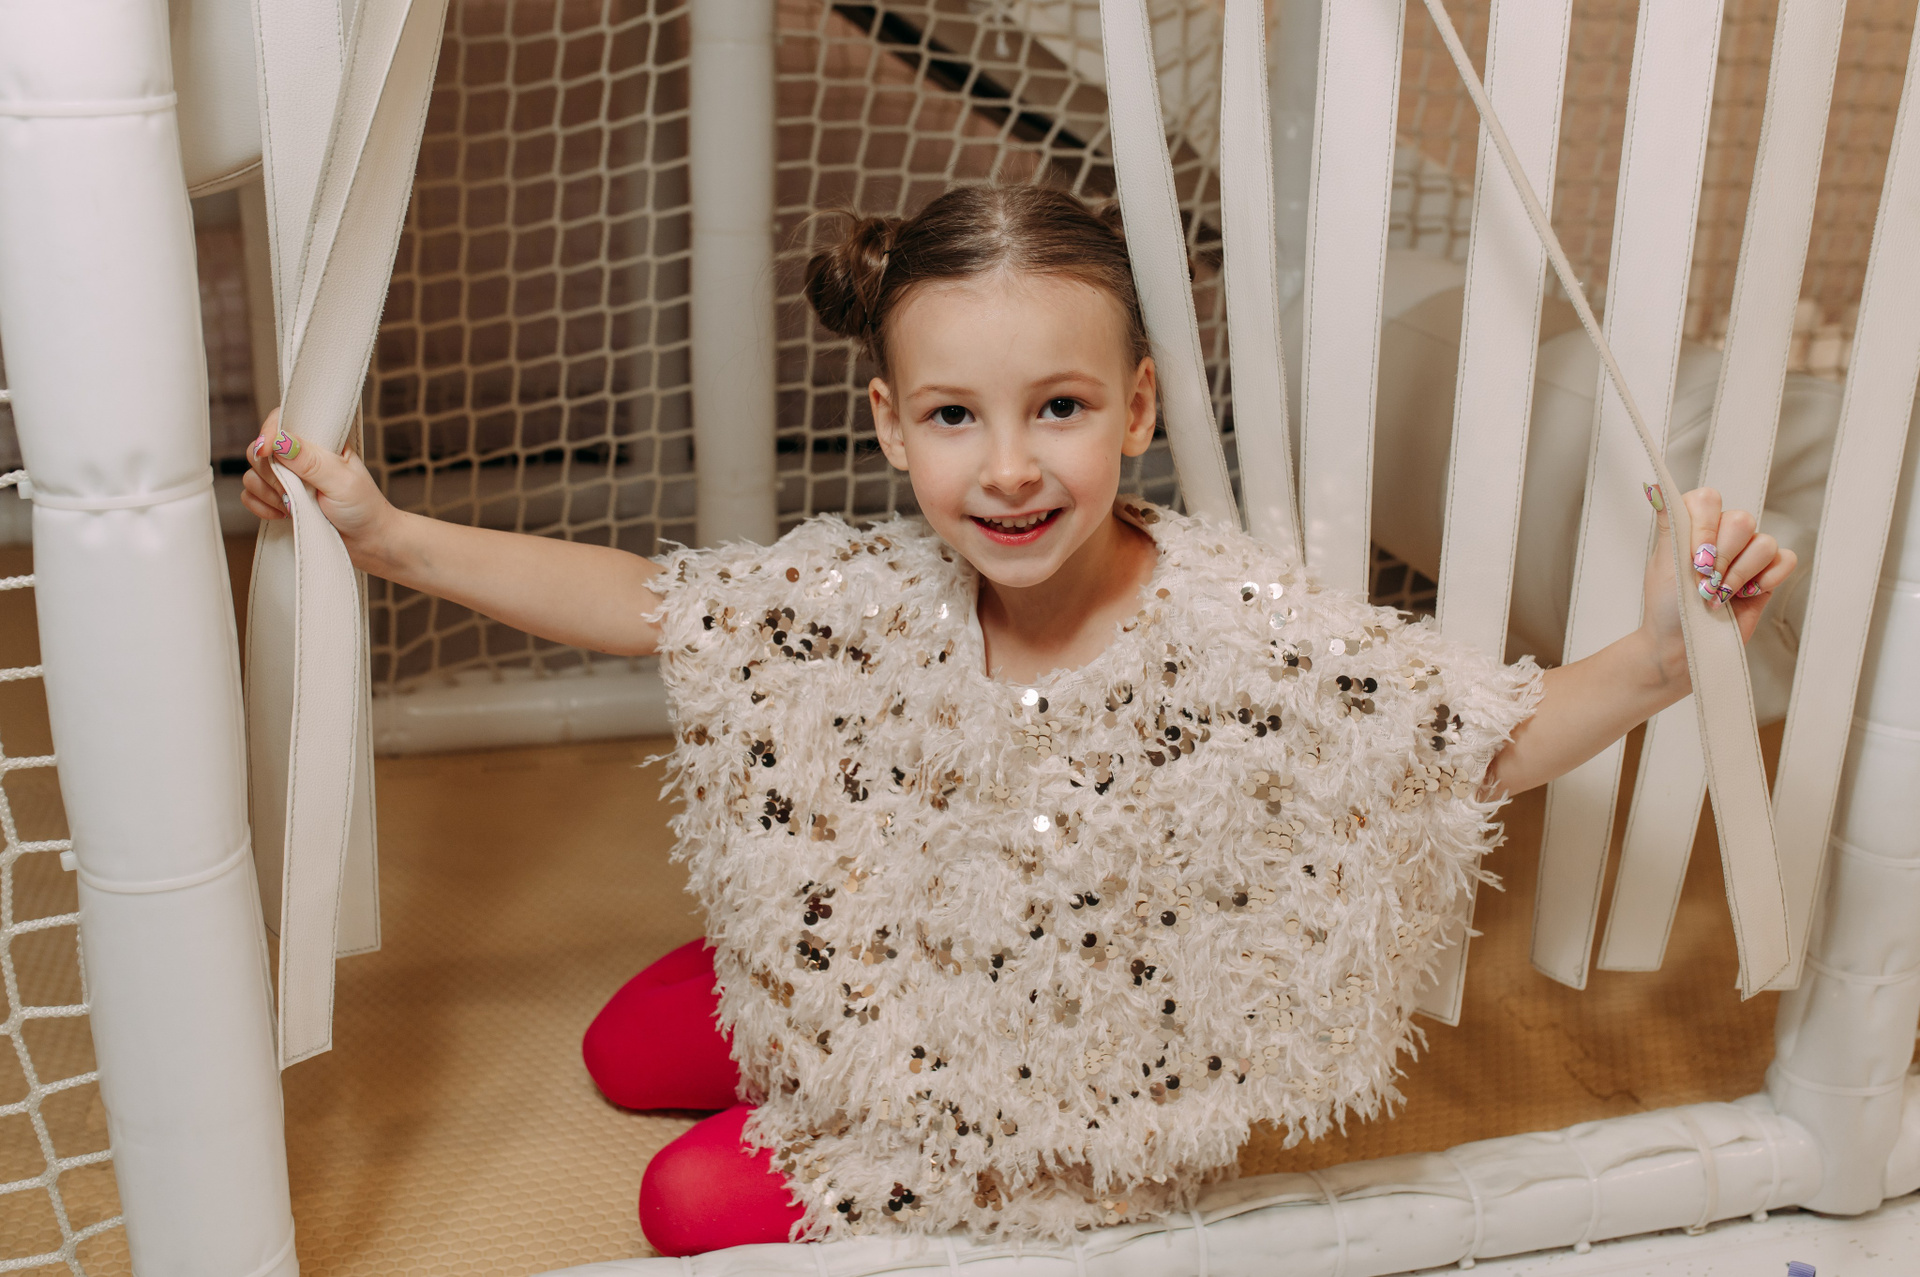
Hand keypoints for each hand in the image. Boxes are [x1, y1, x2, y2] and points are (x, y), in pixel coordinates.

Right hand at [242, 409, 398, 566]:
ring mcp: (286, 477)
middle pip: (259, 450)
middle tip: (297, 490)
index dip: (268, 433)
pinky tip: (284, 514)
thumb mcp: (342, 482)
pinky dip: (261, 507)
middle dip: (272, 474)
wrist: (367, 540)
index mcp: (318, 440)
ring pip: (252, 474)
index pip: (281, 421)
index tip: (266, 451)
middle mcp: (299, 455)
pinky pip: (250, 496)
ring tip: (296, 505)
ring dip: (269, 493)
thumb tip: (280, 441)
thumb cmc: (363, 507)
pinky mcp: (277, 498)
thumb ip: (312, 462)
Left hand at [1641, 484, 1797, 682]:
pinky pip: (1786, 559)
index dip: (1704, 527)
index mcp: (1693, 525)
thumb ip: (1670, 524)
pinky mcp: (1768, 575)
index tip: (1693, 557)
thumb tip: (1656, 487)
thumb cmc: (1668, 607)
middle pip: (1742, 519)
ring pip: (1764, 541)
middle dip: (1723, 556)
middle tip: (1705, 583)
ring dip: (1740, 574)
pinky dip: (1768, 578)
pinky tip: (1746, 594)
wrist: (1683, 647)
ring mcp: (1747, 554)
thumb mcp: (1662, 563)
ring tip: (1720, 595)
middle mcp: (1722, 534)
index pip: (1708, 499)